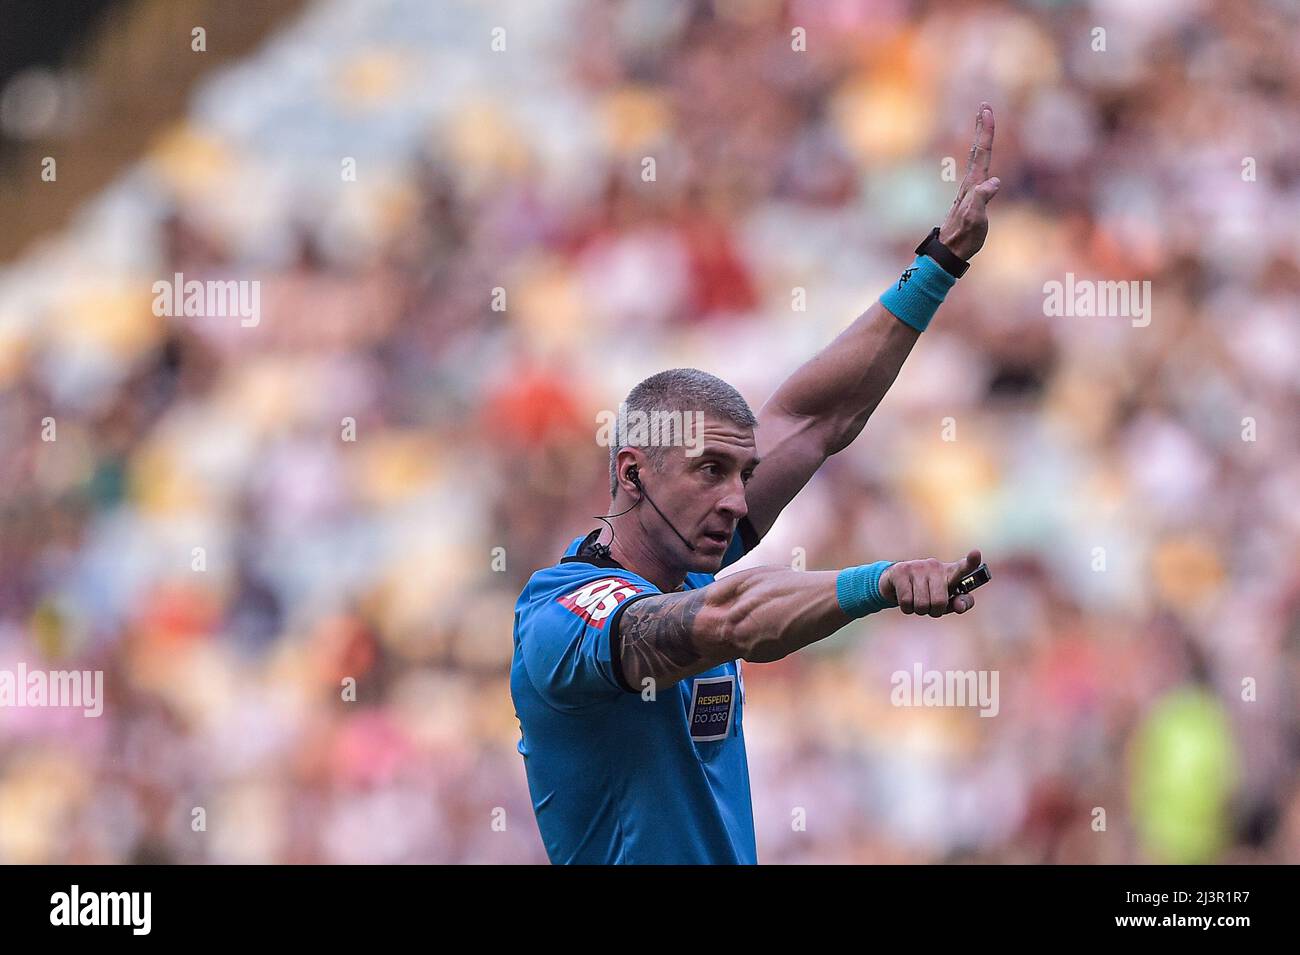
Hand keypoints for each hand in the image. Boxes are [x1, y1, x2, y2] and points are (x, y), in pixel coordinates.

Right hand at [879, 549, 982, 616]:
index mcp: (951, 572)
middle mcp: (936, 566)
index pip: (965, 567)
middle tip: (931, 607)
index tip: (976, 554)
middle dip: (935, 611)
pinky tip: (905, 600)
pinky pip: (906, 601)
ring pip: (922, 604)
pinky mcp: (901, 571)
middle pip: (940, 601)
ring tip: (917, 602)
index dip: (971, 561)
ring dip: (919, 610)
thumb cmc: (928, 593)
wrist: (896, 583)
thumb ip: (959, 603)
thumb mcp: (947, 600)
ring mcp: (918, 566)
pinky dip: (906, 608)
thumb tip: (959, 606)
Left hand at [937, 103, 998, 260]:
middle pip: (978, 151)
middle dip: (982, 129)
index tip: (986, 110)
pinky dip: (982, 158)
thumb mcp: (975, 220)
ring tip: (983, 124)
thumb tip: (995, 182)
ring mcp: (970, 190)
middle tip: (984, 107)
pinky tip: (982, 158)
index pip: (982, 153)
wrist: (949, 251)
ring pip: (977, 159)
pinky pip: (979, 171)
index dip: (986, 132)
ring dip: (981, 140)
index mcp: (974, 185)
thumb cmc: (964, 237)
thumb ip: (982, 200)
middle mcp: (971, 184)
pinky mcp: (971, 198)